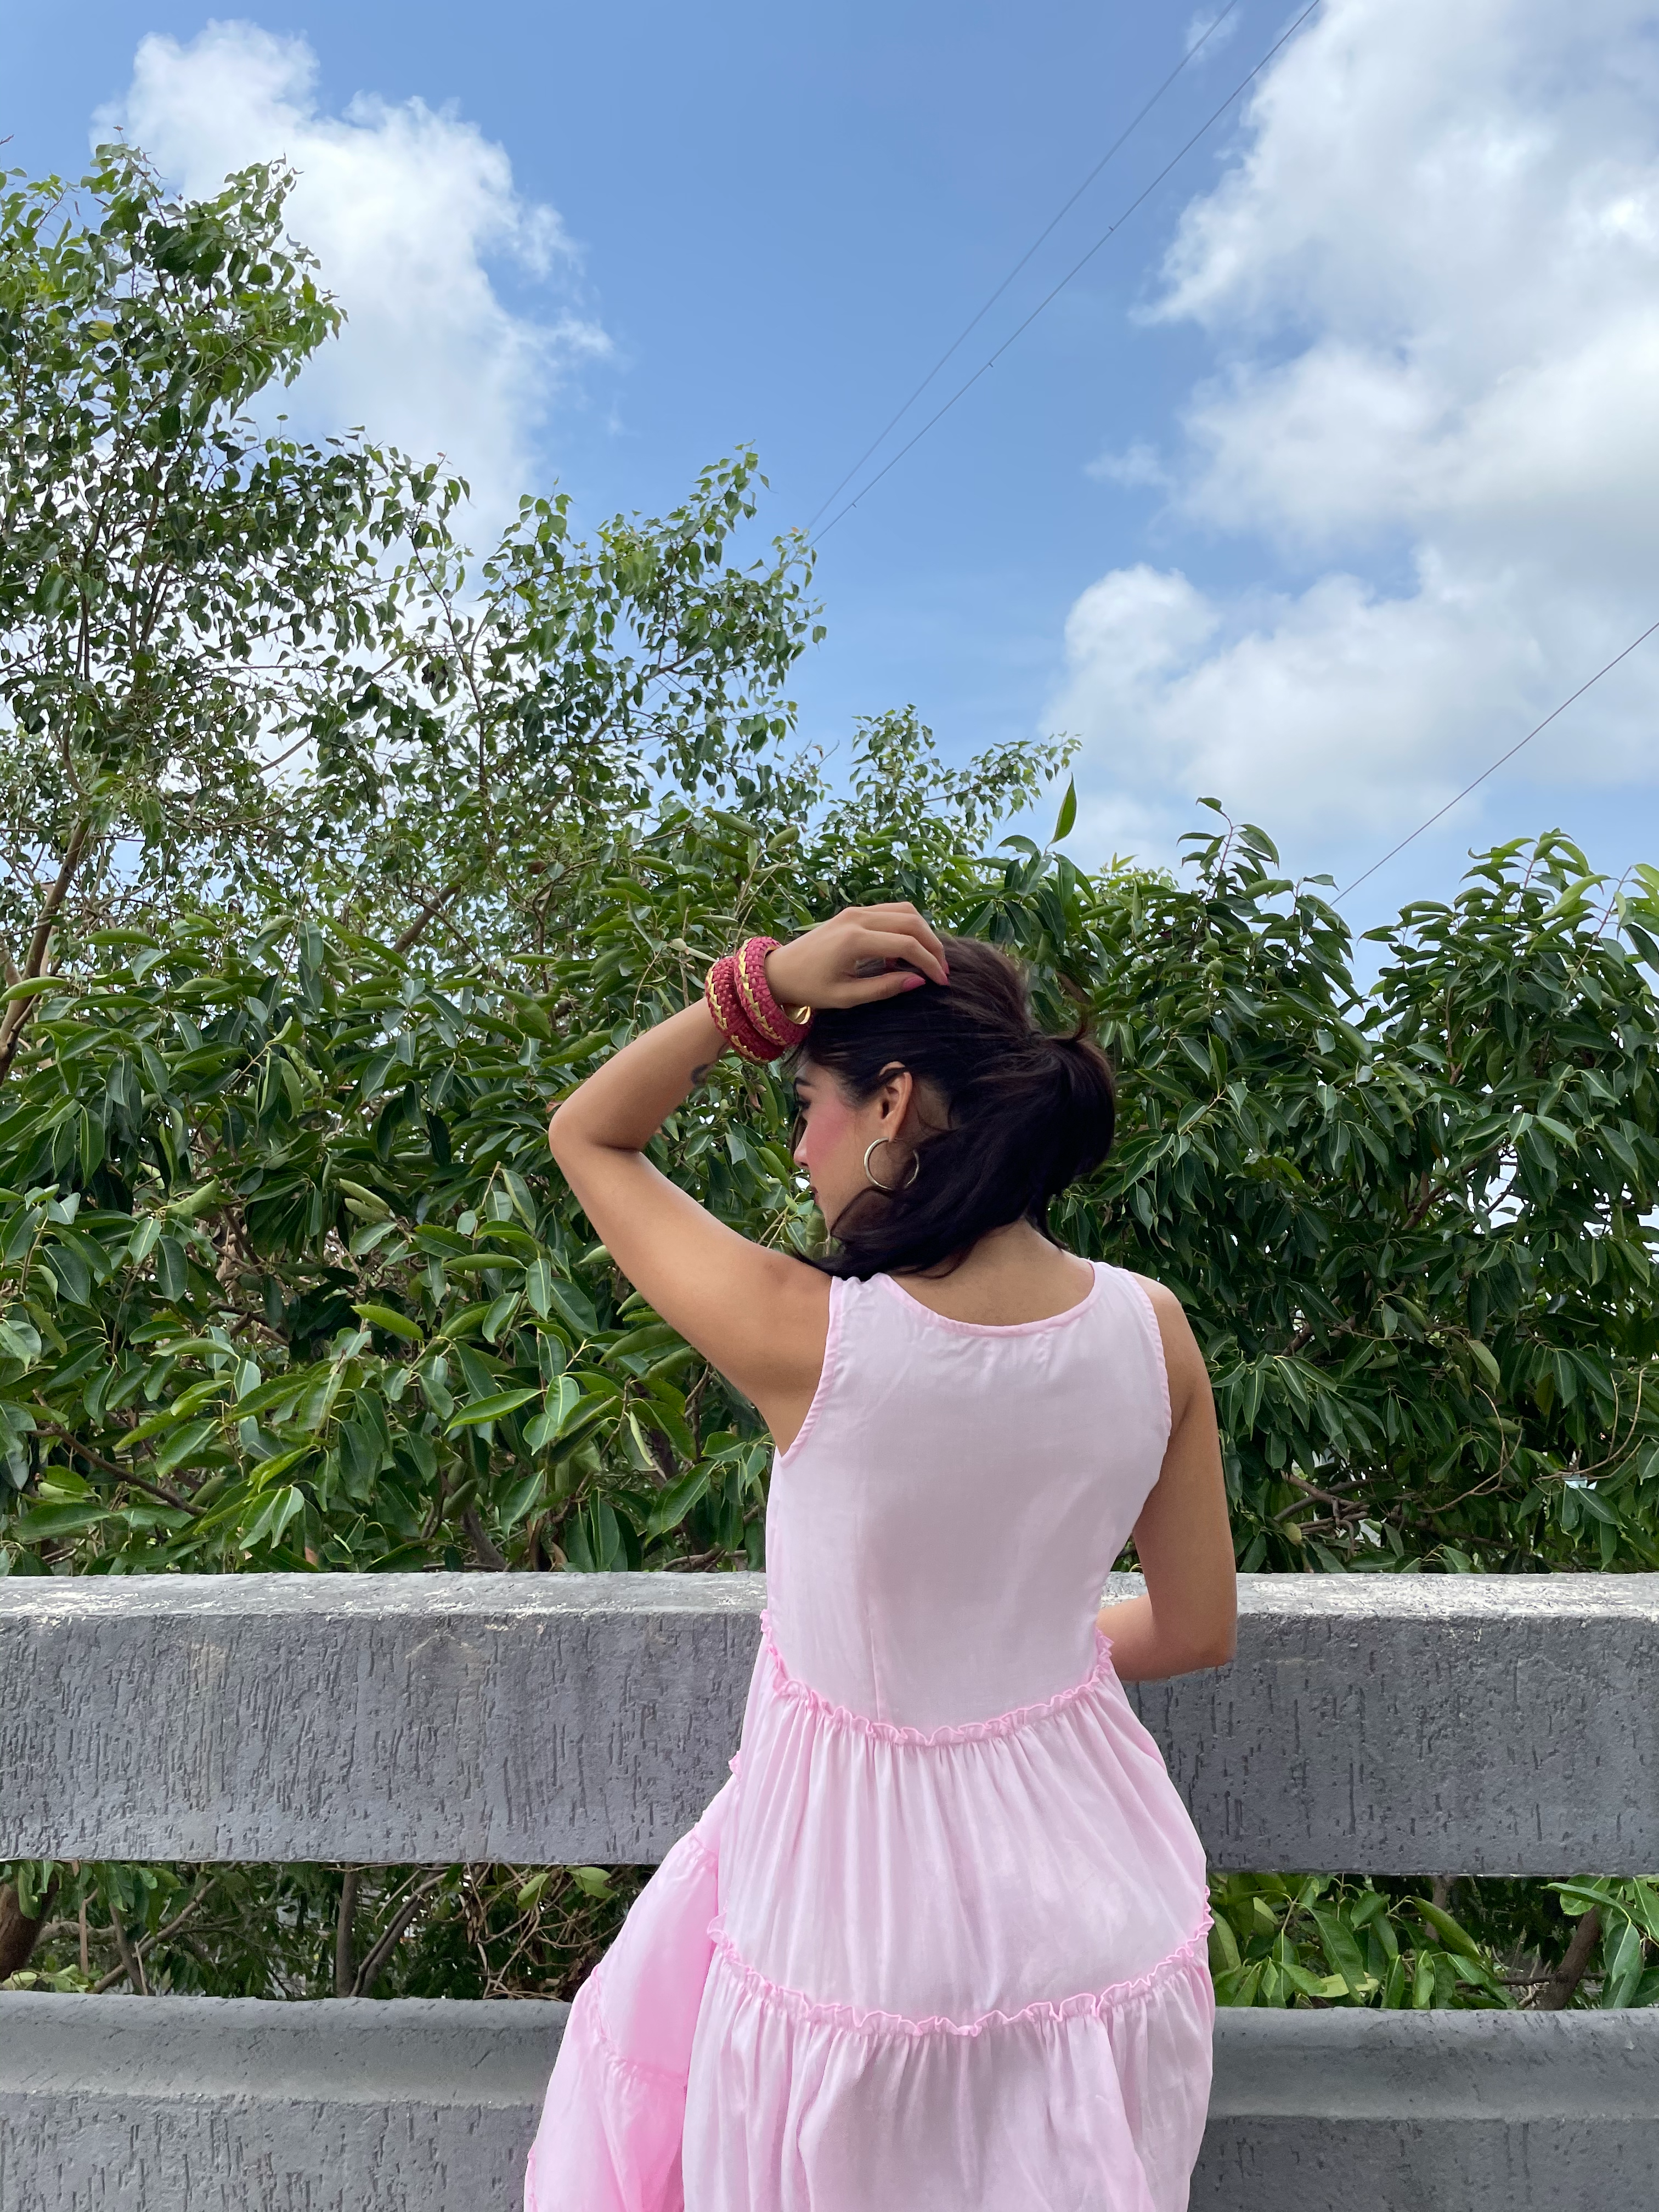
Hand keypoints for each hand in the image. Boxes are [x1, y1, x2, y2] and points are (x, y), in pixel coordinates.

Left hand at [764, 903, 949, 1010]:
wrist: (779, 970)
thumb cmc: (809, 988)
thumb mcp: (846, 997)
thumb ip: (884, 988)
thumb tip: (919, 981)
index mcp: (855, 940)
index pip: (907, 945)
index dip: (929, 963)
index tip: (941, 982)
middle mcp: (858, 918)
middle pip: (912, 922)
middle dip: (933, 945)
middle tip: (941, 970)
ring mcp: (855, 911)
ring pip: (905, 911)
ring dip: (922, 932)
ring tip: (928, 959)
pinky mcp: (853, 911)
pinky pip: (891, 911)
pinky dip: (906, 927)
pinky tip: (903, 953)